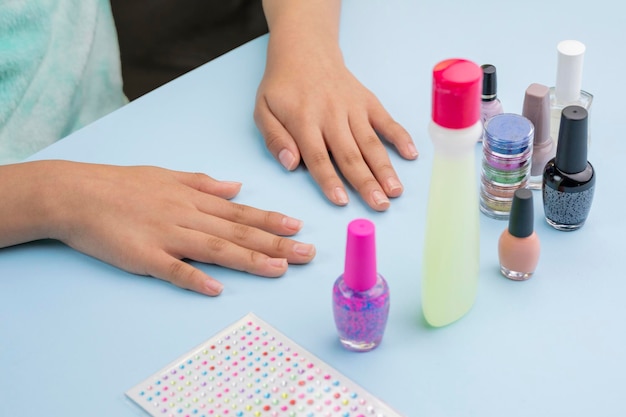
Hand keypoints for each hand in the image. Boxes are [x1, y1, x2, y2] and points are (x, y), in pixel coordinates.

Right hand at [0, 161, 314, 295]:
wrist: (76, 193)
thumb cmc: (122, 184)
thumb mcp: (168, 175)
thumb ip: (205, 183)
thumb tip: (237, 187)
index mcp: (194, 200)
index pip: (241, 212)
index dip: (271, 221)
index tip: (298, 227)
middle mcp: (188, 217)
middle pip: (238, 232)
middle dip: (275, 243)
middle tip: (306, 254)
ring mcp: (167, 236)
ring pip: (216, 249)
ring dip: (249, 260)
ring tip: (279, 270)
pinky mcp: (144, 256)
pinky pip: (173, 270)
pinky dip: (195, 278)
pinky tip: (216, 289)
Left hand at [254, 19, 417, 210]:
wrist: (305, 50)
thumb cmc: (282, 87)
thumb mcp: (263, 110)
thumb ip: (275, 139)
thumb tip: (291, 163)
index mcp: (303, 120)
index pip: (318, 156)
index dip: (330, 181)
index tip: (342, 201)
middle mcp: (331, 115)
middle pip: (350, 154)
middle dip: (365, 182)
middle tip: (379, 205)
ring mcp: (353, 107)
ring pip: (371, 142)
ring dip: (385, 168)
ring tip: (395, 191)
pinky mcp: (367, 101)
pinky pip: (386, 120)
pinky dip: (400, 136)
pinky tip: (411, 154)